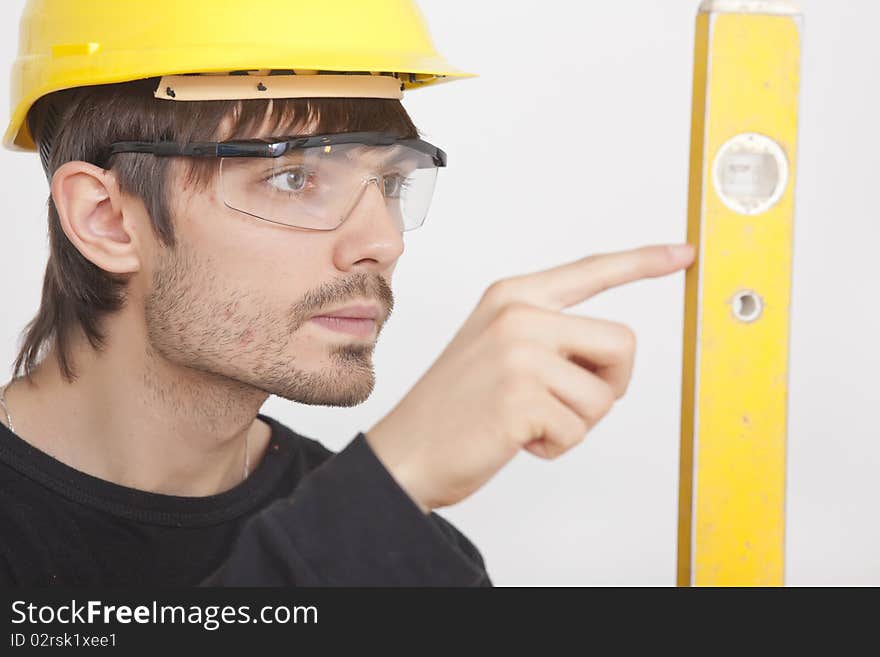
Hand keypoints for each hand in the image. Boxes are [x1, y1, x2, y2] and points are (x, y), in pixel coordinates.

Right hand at [365, 243, 695, 513]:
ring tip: (527, 420)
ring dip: (576, 422)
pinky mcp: (521, 397)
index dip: (644, 262)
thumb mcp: (496, 348)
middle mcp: (518, 316)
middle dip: (608, 384)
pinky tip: (517, 438)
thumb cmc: (455, 407)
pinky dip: (555, 445)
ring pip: (605, 395)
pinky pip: (578, 430)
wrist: (404, 451)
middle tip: (566, 402)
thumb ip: (549, 335)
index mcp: (513, 297)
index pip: (591, 271)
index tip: (684, 253)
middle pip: (622, 344)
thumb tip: (614, 351)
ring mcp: (518, 354)